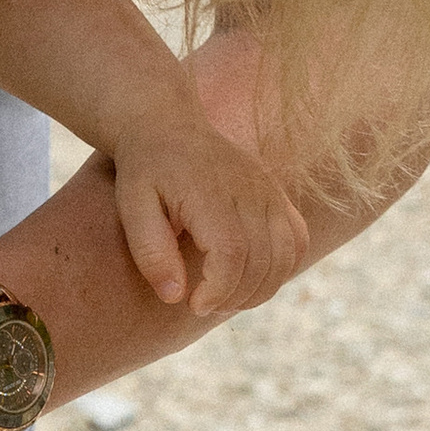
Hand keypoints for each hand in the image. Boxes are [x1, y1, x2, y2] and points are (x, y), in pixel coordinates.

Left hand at [106, 92, 308, 316]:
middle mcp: (248, 190)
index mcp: (210, 192)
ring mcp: (268, 190)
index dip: (220, 289)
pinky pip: (297, 238)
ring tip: (227, 298)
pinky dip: (283, 267)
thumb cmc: (146, 170)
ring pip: (285, 253)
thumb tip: (175, 296)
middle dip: (236, 296)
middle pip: (262, 259)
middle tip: (205, 305)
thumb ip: (151, 251)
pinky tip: (253, 278)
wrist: (168, 125)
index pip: (232, 252)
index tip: (195, 305)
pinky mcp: (276, 194)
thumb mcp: (132, 206)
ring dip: (261, 288)